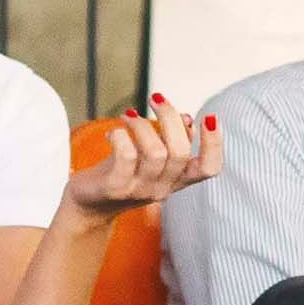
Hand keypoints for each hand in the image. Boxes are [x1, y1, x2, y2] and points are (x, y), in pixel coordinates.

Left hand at [64, 94, 221, 218]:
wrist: (88, 205)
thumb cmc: (122, 173)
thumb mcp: (151, 158)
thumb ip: (172, 140)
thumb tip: (187, 119)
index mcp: (178, 180)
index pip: (210, 168)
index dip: (215, 143)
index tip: (210, 117)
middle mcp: (163, 188)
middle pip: (180, 152)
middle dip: (169, 117)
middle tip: (155, 99)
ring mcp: (139, 190)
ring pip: (155, 152)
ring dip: (141, 125)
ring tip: (128, 116)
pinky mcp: (115, 187)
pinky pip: (126, 156)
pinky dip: (121, 136)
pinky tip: (114, 132)